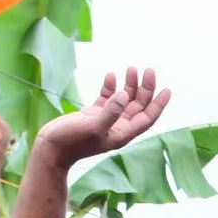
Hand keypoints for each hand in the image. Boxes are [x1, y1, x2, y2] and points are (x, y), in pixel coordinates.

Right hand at [33, 67, 171, 168]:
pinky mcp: (92, 114)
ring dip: (129, 85)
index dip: (158, 104)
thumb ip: (111, 112)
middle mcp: (117, 127)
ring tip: (132, 69)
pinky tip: (111, 75)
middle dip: (145, 88)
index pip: (147, 118)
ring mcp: (105, 120)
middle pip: (138, 106)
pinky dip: (110, 87)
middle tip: (148, 70)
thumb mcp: (94, 126)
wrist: (50, 149)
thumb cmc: (72, 141)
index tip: (167, 89)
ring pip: (124, 100)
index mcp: (123, 134)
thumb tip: (125, 95)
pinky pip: (106, 98)